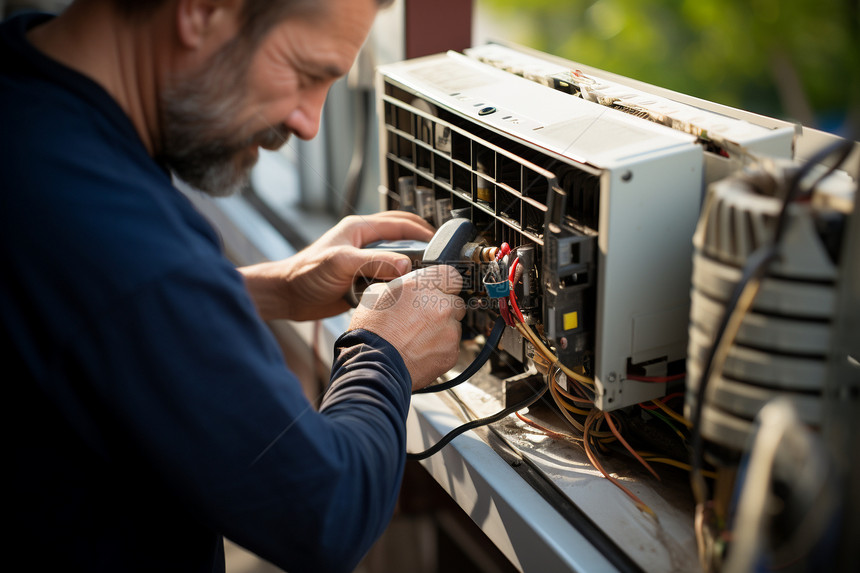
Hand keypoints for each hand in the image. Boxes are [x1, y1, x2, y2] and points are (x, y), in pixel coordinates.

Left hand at [239, 211, 434, 320]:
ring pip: (397, 260)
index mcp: (360, 229)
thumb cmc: (305, 273)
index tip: (441, 244)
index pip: (400, 224)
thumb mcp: (340, 263)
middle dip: (423, 246)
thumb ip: (373, 262)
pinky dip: (399, 284)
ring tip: (428, 277)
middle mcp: (364, 243)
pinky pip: (388, 279)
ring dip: (411, 267)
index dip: (423, 232)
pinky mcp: (363, 279)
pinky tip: (408, 293)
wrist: (287, 297)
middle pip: (403, 239)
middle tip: (441, 260)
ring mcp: (364, 261)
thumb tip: (405, 264)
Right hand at [349, 265, 465, 390]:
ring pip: (455, 325)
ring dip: (443, 329)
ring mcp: (449, 329)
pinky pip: (452, 346)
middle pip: (456, 301)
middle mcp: (441, 305)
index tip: (440, 290)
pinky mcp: (452, 352)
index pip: (451, 274)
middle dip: (444, 308)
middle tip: (424, 318)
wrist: (374, 365)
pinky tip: (422, 350)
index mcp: (423, 285)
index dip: (445, 283)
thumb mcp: (376, 294)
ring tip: (419, 338)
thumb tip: (404, 285)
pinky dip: (441, 348)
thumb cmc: (372, 331)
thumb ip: (399, 286)